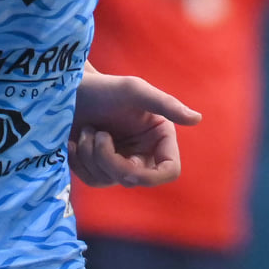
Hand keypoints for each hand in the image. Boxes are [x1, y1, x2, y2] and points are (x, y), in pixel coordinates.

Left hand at [70, 70, 199, 187]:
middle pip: (134, 179)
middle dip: (110, 159)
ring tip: (87, 129)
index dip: (151, 177)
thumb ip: (166, 104)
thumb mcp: (135, 91)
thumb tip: (197, 119)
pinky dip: (80, 161)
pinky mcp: (98, 168)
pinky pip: (91, 180)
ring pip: (109, 180)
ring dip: (91, 155)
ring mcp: (120, 163)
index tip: (127, 168)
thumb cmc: (104, 87)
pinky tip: (77, 141)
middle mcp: (144, 153)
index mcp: (159, 137)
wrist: (72, 91)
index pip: (169, 171)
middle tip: (97, 133)